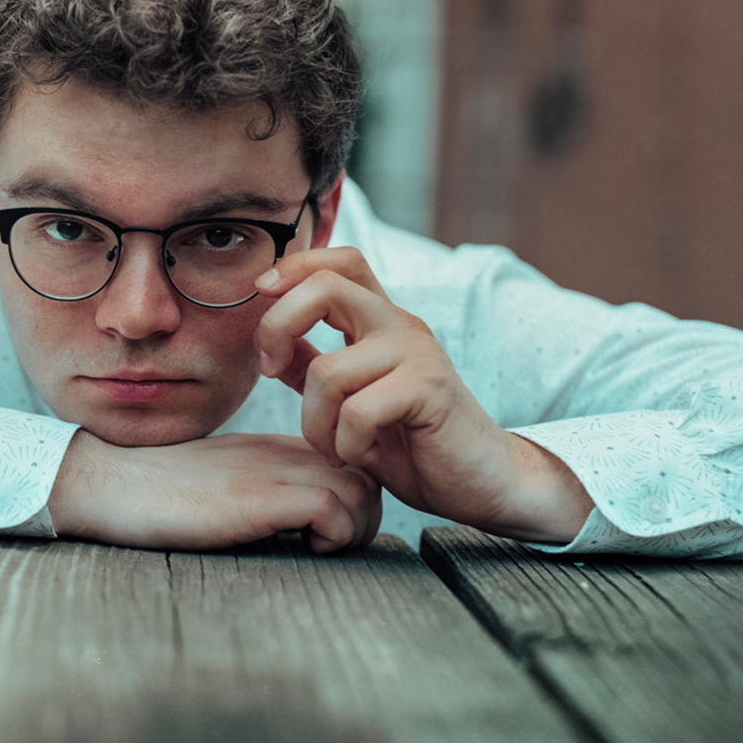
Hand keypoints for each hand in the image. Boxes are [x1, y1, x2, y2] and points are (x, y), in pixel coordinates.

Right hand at [48, 430, 381, 553]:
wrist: (107, 481)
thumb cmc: (151, 493)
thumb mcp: (218, 484)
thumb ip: (255, 492)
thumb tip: (286, 527)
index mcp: (273, 448)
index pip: (349, 462)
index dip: (355, 500)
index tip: (330, 531)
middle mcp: (281, 453)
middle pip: (367, 473)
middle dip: (365, 517)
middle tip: (332, 545)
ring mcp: (272, 471)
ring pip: (362, 489)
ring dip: (354, 529)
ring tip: (319, 549)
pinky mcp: (259, 496)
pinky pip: (333, 507)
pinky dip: (332, 534)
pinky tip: (303, 548)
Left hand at [253, 248, 592, 543]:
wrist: (481, 482)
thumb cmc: (416, 445)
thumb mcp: (349, 405)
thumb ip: (314, 370)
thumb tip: (272, 344)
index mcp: (381, 321)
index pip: (339, 260)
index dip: (294, 264)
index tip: (260, 292)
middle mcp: (400, 325)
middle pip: (324, 287)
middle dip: (277, 326)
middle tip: (271, 370)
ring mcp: (416, 353)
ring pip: (328, 371)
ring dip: (315, 424)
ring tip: (334, 448)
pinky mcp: (429, 388)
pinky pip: (356, 412)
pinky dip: (345, 445)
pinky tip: (359, 456)